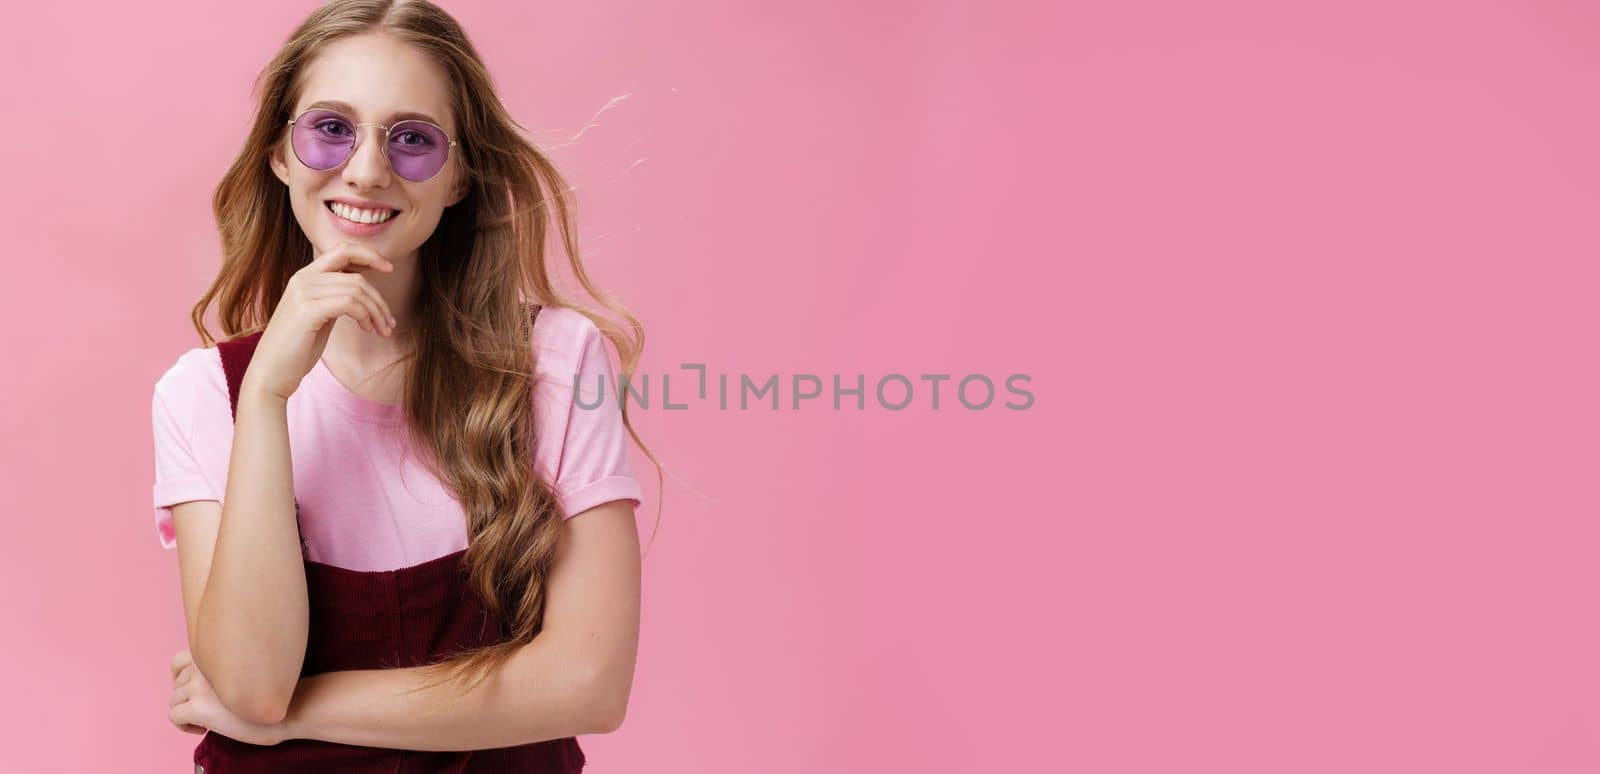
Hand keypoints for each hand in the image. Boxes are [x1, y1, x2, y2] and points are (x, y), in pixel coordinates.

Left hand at [169, 649, 289, 746]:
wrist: (294, 705)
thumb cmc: (282, 688)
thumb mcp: (251, 665)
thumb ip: (228, 664)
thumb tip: (211, 679)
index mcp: (216, 651)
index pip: (179, 661)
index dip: (186, 679)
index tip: (200, 691)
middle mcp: (204, 664)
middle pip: (177, 682)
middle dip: (189, 696)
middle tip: (210, 706)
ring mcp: (199, 685)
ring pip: (175, 700)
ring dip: (188, 711)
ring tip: (209, 719)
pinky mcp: (198, 707)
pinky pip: (175, 716)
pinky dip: (184, 726)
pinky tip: (203, 728)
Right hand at [243, 241, 398, 401]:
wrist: (271, 374)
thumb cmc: (297, 349)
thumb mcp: (319, 316)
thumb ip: (335, 298)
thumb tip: (363, 291)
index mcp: (305, 277)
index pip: (342, 250)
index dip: (369, 255)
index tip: (388, 269)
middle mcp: (302, 279)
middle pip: (356, 276)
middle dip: (379, 299)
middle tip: (389, 323)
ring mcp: (303, 293)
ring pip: (357, 289)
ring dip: (377, 311)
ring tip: (382, 331)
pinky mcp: (307, 310)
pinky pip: (350, 302)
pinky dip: (366, 315)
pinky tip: (367, 329)